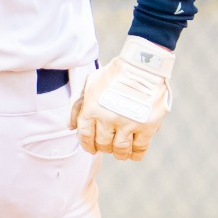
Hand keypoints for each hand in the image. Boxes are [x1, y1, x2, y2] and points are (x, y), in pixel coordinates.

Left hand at [71, 35, 173, 160]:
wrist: (143, 63)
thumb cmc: (116, 73)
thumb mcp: (91, 84)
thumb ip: (78, 105)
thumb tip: (70, 127)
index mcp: (92, 108)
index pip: (85, 136)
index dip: (88, 144)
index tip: (92, 147)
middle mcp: (108, 118)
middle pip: (103, 144)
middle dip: (104, 147)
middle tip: (108, 145)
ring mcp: (128, 122)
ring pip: (120, 149)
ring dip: (119, 153)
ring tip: (121, 152)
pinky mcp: (147, 125)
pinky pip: (140, 147)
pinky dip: (136, 153)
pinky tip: (134, 153)